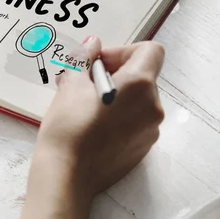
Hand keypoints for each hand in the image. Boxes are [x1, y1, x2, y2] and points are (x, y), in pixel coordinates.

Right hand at [6, 37, 164, 218]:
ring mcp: (150, 130)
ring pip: (137, 99)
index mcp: (140, 85)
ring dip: (116, 95)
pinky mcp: (142, 148)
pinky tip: (92, 126)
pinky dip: (118, 116)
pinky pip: (135, 121)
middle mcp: (153, 107)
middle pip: (142, 75)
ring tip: (85, 106)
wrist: (66, 175)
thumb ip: (84, 58)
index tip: (98, 64)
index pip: (150, 50)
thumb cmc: (68, 126)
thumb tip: (93, 43)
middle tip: (83, 84)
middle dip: (115, 74)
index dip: (123, 51)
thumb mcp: (71, 84)